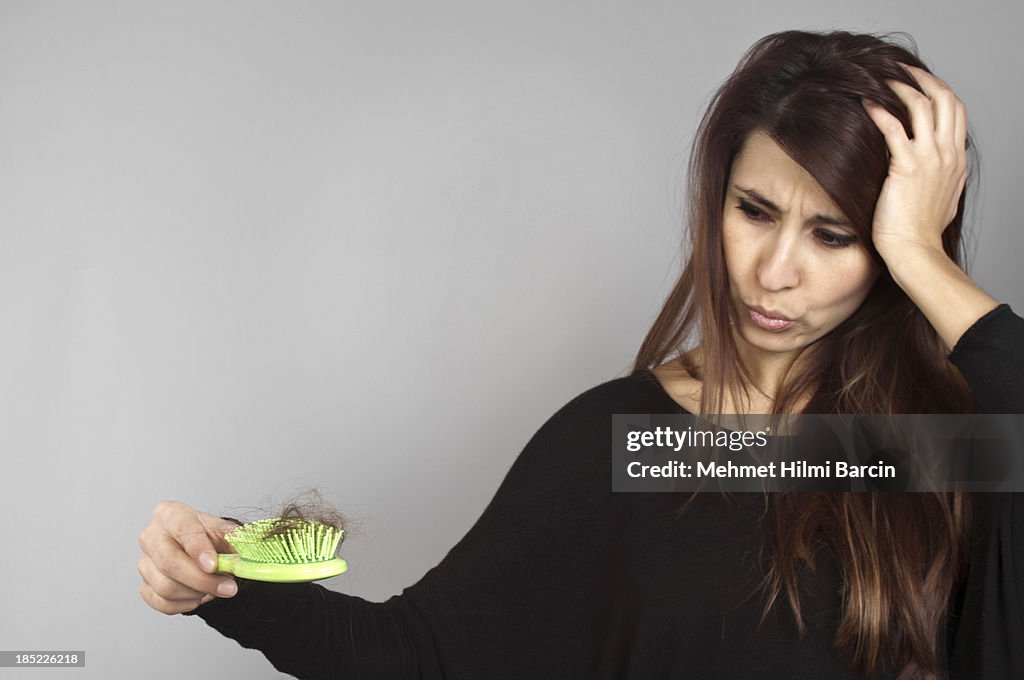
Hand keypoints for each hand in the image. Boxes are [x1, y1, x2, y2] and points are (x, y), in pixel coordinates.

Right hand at [138, 501, 239, 614]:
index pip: (182, 529)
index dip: (198, 549)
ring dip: (197, 593)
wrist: (203, 551)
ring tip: (215, 587)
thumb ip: (236, 541)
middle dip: (201, 579)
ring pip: (166, 587)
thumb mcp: (227, 531)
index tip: (213, 565)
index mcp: (170, 514)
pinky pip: (162, 603)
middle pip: (169, 562)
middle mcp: (151, 536)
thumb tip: (248, 555)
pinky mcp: (144, 586)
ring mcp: (145, 563)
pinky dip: (186, 604)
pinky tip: (200, 595)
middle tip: (228, 587)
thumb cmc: (210, 537)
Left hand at [861, 64, 967, 260]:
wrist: (914, 250)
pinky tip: (866, 104)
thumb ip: (942, 176)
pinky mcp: (907, 167)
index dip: (938, 91)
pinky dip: (879, 112)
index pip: (955, 111)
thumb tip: (937, 168)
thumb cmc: (921, 231)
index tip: (919, 82)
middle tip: (902, 70)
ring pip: (922, 106)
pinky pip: (894, 129)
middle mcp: (947, 154)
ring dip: (900, 88)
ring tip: (881, 80)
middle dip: (924, 79)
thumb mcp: (942, 197)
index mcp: (957, 159)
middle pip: (945, 99)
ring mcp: (930, 159)